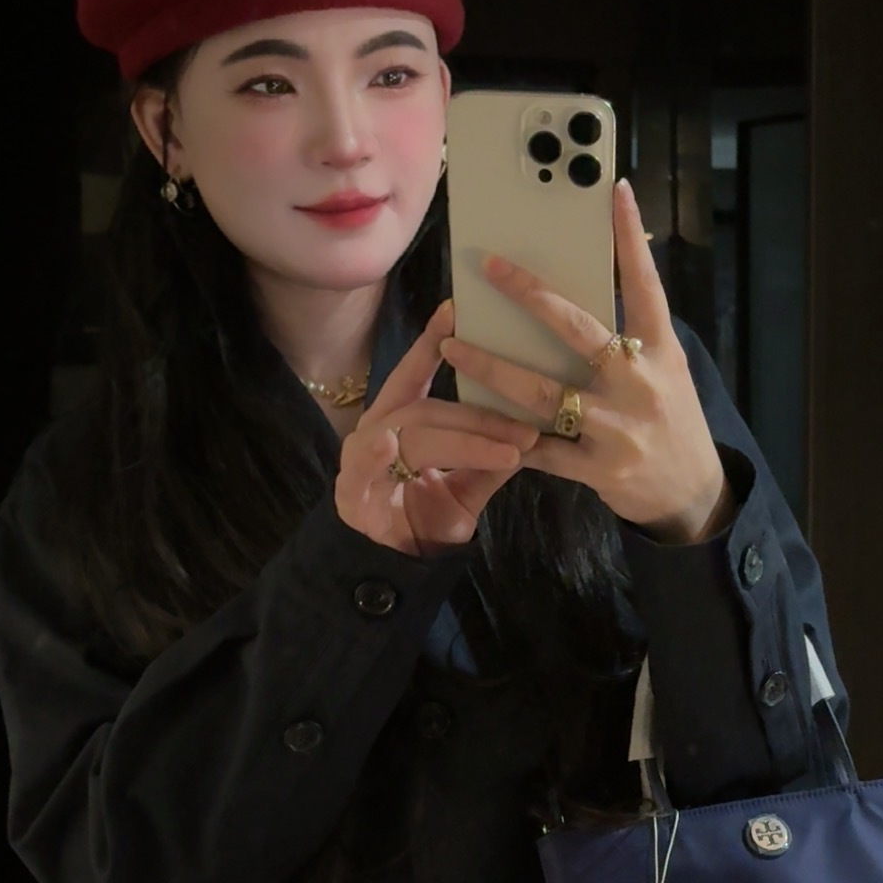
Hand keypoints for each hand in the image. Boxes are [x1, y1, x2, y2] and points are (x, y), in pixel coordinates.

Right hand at [335, 300, 539, 557]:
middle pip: (430, 408)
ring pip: (413, 436)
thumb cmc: (426, 520)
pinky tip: (391, 444)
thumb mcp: (467, 487)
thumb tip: (532, 431)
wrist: (394, 572)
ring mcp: (362, 460)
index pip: (419, 374)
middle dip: (481, 416)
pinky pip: (363, 470)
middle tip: (530, 428)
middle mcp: (379, 431)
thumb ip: (490, 460)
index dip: (433, 342)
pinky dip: (375, 455)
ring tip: (507, 449)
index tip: (458, 311)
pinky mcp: (351, 493)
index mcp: (402, 421)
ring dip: (463, 442)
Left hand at [437, 180, 733, 543]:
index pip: (645, 285)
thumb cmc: (670, 419)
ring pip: (543, 393)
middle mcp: (640, 384)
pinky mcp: (598, 468)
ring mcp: (619, 428)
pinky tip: (471, 416)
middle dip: (531, 296)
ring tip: (454, 347)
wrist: (693, 493)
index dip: (631, 237)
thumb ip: (629, 336)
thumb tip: (581, 289)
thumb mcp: (666, 370)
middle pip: (578, 330)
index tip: (614, 191)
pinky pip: (541, 449)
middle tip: (490, 267)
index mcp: (660, 351)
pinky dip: (505, 435)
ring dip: (493, 368)